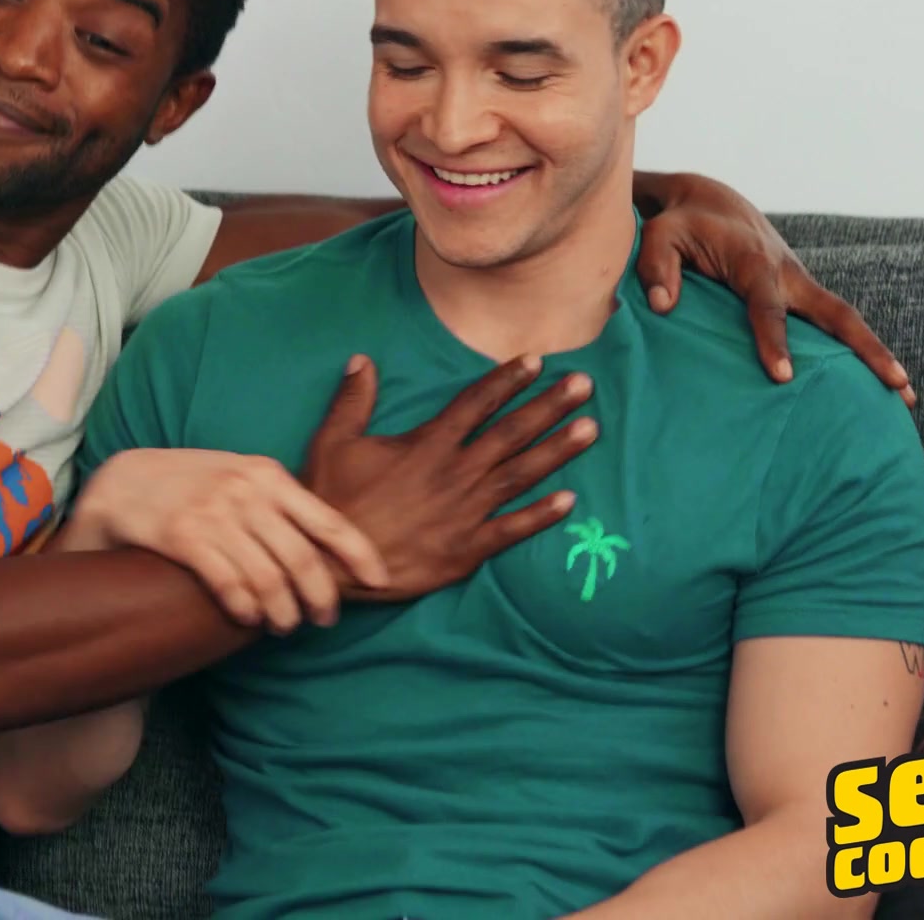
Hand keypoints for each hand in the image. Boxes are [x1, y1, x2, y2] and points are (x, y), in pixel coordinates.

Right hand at [68, 449, 388, 632]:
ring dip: (283, 613)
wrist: (122, 482)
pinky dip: (245, 609)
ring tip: (285, 626)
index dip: (361, 556)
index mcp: (269, 475)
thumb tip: (330, 545)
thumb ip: (280, 502)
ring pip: (268, 579)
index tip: (381, 583)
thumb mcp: (241, 476)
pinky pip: (228, 583)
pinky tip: (249, 620)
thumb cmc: (192, 485)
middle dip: (321, 598)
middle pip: (303, 559)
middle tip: (324, 619)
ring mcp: (214, 513)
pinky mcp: (183, 536)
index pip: (330, 521)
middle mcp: (246, 491)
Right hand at [302, 353, 595, 601]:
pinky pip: (511, 529)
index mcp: (426, 445)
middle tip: (584, 384)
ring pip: (520, 475)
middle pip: (510, 433)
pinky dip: (542, 515)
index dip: (507, 380)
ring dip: (557, 450)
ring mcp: (465, 512)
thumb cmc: (332, 502)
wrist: (333, 564)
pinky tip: (571, 500)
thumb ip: (352, 400)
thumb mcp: (332, 442)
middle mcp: (454, 473)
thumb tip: (362, 359)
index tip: (537, 361)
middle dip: (549, 406)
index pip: (475, 403)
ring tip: (591, 429)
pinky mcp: (466, 549)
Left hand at [635, 171, 914, 406]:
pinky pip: (831, 324)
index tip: (783, 377)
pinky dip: (853, 352)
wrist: (710, 202)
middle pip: (836, 313)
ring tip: (906, 398)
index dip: (773, 339)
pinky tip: (868, 387)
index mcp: (753, 260)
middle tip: (898, 386)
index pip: (765, 305)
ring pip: (844, 320)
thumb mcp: (660, 236)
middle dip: (867, 349)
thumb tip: (661, 306)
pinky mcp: (801, 294)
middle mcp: (788, 273)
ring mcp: (800, 284)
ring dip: (875, 355)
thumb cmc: (681, 223)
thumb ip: (657, 267)